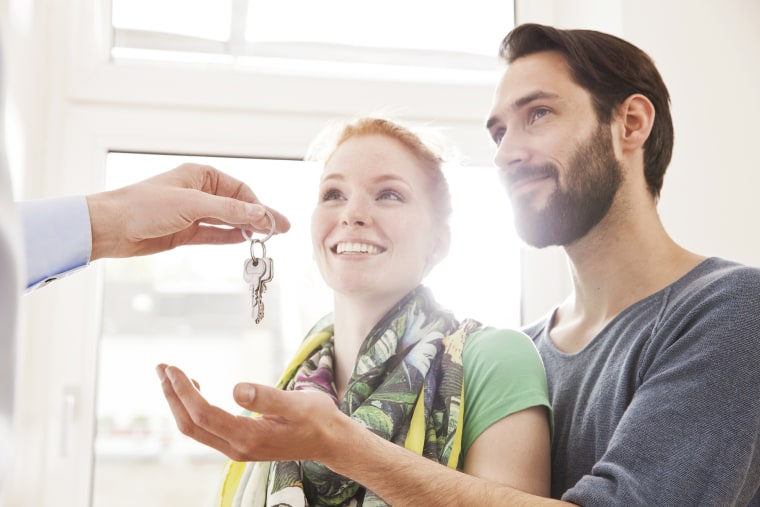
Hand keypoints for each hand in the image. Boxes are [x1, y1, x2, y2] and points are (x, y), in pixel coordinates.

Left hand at [86, 163, 289, 259]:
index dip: (258, 205)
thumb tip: (259, 213)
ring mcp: (191, 213)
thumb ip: (228, 210)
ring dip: (246, 228)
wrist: (111, 228)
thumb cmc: (144, 206)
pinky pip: (214, 234)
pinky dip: (229, 237)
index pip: (239, 190)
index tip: (273, 221)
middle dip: (258, 217)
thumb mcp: (192, 205)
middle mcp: (198, 192)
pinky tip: (245, 241)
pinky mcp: (184, 233)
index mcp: (199, 175)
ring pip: (227, 221)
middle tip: (282, 230)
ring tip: (268, 238)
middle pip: (236, 205)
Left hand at [155, 364, 347, 462]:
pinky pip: (205, 428)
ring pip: (195, 428)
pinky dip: (192, 407)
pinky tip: (195, 389)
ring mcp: (236, 448)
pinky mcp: (239, 443)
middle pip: (190, 424)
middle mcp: (237, 447)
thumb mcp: (297, 403)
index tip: (173, 369)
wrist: (329, 441)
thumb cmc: (317, 419)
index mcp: (249, 437)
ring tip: (170, 375)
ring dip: (178, 401)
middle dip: (172, 396)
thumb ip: (267, 397)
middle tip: (162, 367)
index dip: (184, 392)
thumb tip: (236, 389)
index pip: (204, 415)